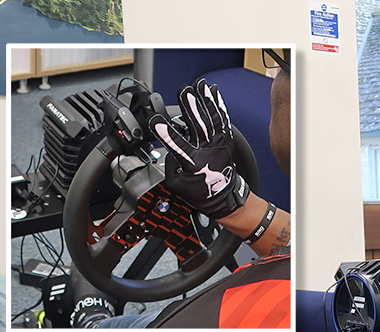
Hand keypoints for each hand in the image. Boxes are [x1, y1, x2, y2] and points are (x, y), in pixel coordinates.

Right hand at [148, 78, 247, 218]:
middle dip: (191, 107)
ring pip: (213, 119)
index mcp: (193, 164)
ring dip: (206, 100)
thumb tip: (168, 150)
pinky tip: (214, 92)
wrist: (224, 199)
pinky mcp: (225, 141)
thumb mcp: (176, 185)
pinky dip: (218, 105)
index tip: (155, 120)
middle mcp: (208, 152)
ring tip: (200, 85)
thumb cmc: (199, 193)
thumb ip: (169, 166)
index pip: (177, 145)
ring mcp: (219, 145)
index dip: (165, 133)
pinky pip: (222, 120)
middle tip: (184, 90)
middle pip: (199, 126)